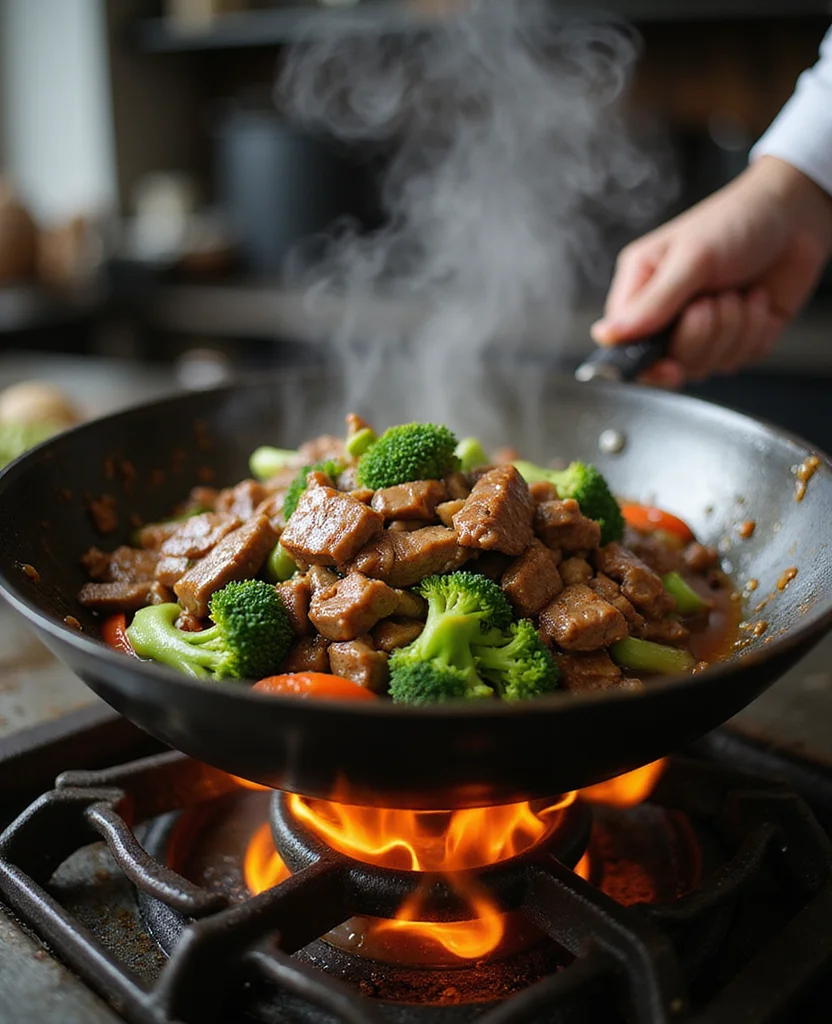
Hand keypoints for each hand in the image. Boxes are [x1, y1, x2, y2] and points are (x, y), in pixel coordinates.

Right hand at [591, 156, 831, 386]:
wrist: (794, 215)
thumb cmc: (735, 220)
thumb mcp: (690, 257)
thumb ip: (652, 302)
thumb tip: (607, 334)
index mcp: (641, 292)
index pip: (626, 347)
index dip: (645, 365)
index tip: (668, 367)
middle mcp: (669, 316)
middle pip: (670, 363)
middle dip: (701, 334)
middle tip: (711, 299)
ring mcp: (704, 331)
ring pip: (709, 364)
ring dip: (733, 327)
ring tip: (737, 290)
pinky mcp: (737, 339)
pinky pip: (741, 358)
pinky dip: (755, 329)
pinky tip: (755, 299)